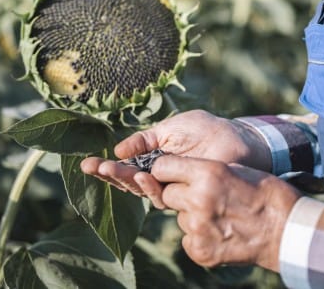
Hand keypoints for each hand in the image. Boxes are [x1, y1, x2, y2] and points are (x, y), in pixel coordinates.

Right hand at [80, 109, 270, 198]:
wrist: (236, 139)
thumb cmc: (206, 130)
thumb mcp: (170, 129)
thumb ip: (145, 140)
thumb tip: (117, 150)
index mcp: (154, 158)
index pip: (125, 166)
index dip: (106, 167)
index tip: (86, 163)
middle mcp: (160, 176)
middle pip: (128, 181)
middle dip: (109, 175)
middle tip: (91, 168)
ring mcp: (172, 186)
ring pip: (141, 190)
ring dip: (124, 180)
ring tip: (110, 169)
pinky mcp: (186, 194)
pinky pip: (162, 195)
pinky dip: (150, 186)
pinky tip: (142, 175)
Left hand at [151, 155, 299, 271]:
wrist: (286, 230)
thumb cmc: (265, 193)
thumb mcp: (235, 169)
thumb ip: (205, 170)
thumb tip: (182, 172)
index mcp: (207, 174)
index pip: (162, 167)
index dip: (166, 170)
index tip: (171, 174)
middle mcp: (198, 200)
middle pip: (167, 194)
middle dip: (180, 194)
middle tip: (203, 197)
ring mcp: (197, 228)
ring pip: (180, 218)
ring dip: (193, 216)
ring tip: (220, 216)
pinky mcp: (200, 250)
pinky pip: (188, 239)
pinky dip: (199, 237)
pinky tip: (221, 232)